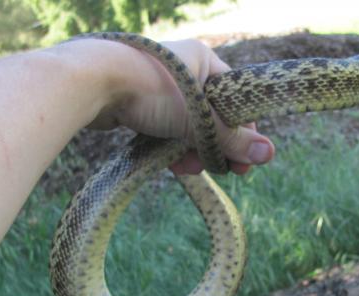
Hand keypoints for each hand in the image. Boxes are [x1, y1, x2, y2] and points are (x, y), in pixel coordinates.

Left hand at [89, 38, 274, 174]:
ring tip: (187, 169)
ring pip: (189, 126)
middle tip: (219, 170)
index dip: (244, 131)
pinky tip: (171, 164)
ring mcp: (163, 86)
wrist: (90, 84)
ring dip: (193, 152)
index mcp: (205, 61)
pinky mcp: (142, 102)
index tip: (245, 160)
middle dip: (215, 147)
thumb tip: (269, 155)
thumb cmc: (151, 91)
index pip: (238, 100)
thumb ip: (233, 139)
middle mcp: (186, 70)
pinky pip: (167, 128)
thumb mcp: (198, 120)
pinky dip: (172, 147)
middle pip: (214, 117)